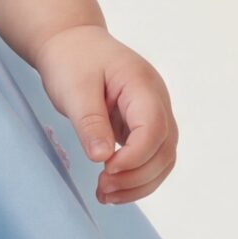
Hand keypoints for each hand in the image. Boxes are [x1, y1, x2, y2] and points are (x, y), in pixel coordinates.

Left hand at [30, 23, 177, 205]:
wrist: (72, 43)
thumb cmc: (72, 60)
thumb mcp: (74, 89)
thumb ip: (89, 122)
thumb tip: (102, 158)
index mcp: (142, 85)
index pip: (154, 128)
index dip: (135, 156)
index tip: (105, 169)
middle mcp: (157, 101)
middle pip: (165, 149)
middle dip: (136, 176)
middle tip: (101, 189)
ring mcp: (154, 114)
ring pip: (163, 159)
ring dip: (139, 183)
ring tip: (105, 195)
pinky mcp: (144, 126)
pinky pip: (151, 158)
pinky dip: (135, 177)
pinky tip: (111, 188)